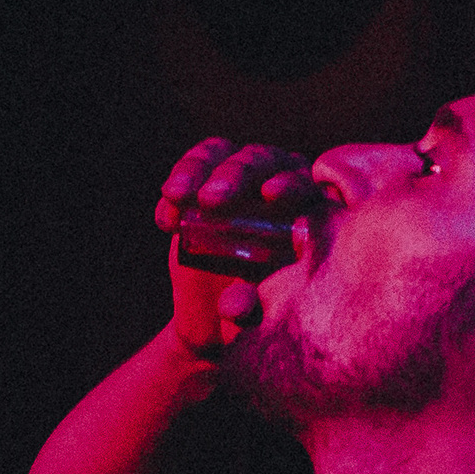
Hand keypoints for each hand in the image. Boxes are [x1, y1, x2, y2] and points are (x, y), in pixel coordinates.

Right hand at [154, 138, 313, 359]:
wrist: (215, 318)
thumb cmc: (251, 317)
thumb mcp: (253, 320)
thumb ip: (248, 309)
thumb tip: (235, 304)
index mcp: (307, 214)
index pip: (307, 186)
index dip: (292, 184)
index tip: (270, 195)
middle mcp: (277, 188)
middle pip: (265, 160)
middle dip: (238, 174)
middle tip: (213, 200)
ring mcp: (240, 182)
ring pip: (225, 153)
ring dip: (199, 169)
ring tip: (178, 197)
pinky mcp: (204, 182)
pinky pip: (195, 164)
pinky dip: (178, 182)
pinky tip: (166, 220)